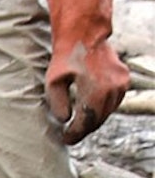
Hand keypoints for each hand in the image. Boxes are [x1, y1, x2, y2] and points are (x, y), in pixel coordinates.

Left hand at [43, 0, 129, 143]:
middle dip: (84, 129)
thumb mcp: (53, 83)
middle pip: (98, 120)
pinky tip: (90, 111)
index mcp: (96, 92)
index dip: (74, 134)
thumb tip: (64, 120)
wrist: (85, 36)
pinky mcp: (124, 80)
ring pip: (107, 112)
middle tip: (70, 135)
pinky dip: (102, 108)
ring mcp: (121, 84)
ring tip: (78, 125)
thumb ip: (58, 104)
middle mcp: (112, 90)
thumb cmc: (66, 59)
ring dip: (94, 120)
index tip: (65, 140)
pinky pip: (113, 101)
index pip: (86, 122)